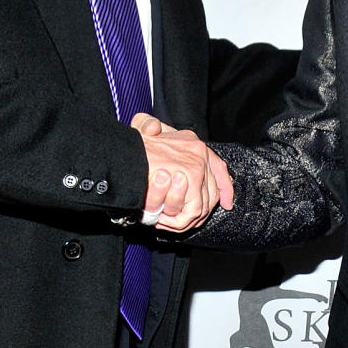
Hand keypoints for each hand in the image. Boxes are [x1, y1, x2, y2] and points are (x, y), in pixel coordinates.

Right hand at [131, 113, 233, 231]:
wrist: (121, 153)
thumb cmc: (128, 146)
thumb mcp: (142, 129)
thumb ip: (150, 126)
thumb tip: (154, 129)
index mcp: (191, 142)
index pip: (218, 167)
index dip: (224, 186)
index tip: (227, 202)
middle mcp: (199, 151)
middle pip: (212, 191)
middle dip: (197, 211)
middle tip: (176, 221)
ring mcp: (198, 163)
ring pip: (201, 204)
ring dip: (182, 217)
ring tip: (162, 219)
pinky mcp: (192, 176)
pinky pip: (192, 209)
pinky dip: (177, 220)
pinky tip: (161, 219)